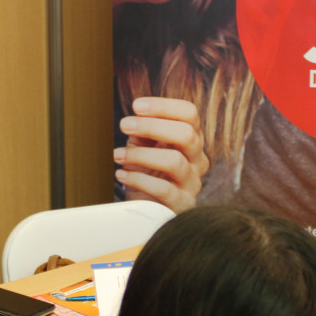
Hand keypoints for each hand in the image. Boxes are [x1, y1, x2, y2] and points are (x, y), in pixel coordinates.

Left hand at [115, 96, 208, 211]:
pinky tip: (121, 175)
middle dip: (152, 126)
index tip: (136, 106)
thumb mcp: (144, 147)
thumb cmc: (147, 173)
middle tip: (124, 125)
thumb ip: (144, 131)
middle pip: (186, 134)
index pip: (189, 113)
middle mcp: (197, 159)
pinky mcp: (182, 204)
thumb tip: (137, 115)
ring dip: (141, 155)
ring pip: (174, 161)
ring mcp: (192, 183)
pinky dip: (139, 179)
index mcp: (191, 140)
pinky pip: (163, 189)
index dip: (164, 106)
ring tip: (118, 155)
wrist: (147, 209)